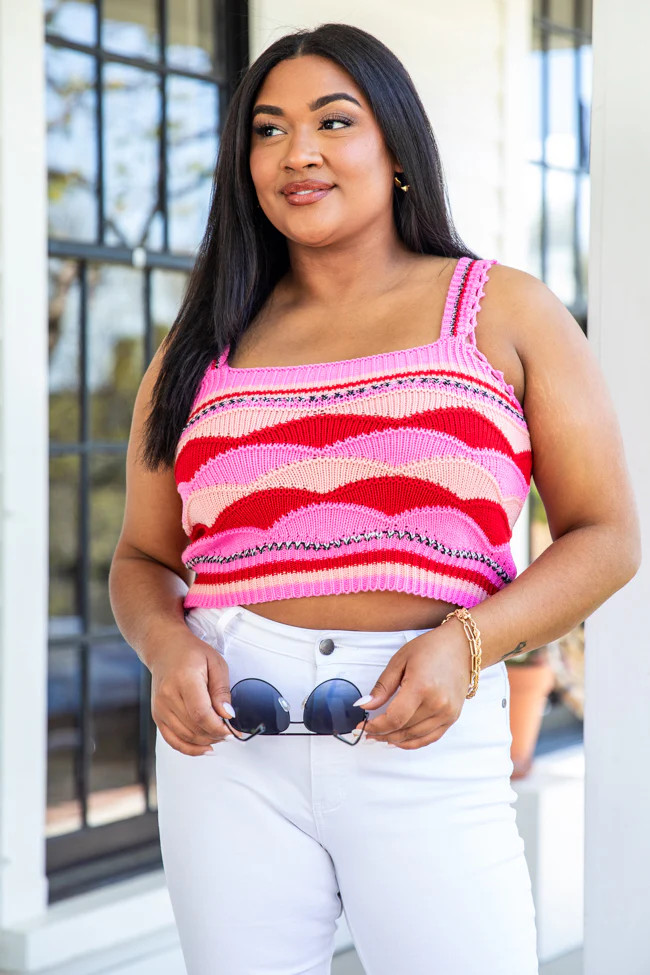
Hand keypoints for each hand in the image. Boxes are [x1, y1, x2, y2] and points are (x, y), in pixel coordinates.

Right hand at [150, 628, 243, 755]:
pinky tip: (205, 748)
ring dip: (206, 741)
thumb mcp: (215, 663)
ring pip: (186, 737)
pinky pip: (173, 740)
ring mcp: (160, 708)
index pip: (201, 714)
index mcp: (184, 680)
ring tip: (220, 736)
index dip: (218, 728)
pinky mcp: (158, 716)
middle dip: (216, 735)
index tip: (232, 730)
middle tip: (230, 732)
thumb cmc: (191, 653)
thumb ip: (222, 691)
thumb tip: (228, 715)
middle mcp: (168, 696)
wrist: (165, 649)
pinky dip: (190, 748)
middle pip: (194, 728)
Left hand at [353, 620, 472, 748]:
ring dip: (394, 740)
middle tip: (365, 733)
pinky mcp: (452, 717)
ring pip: (415, 737)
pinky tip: (399, 740)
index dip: (375, 726)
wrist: (461, 647)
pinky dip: (413, 742)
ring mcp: (447, 713)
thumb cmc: (431, 648)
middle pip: (403, 730)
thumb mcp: (400, 661)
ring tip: (379, 737)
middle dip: (380, 734)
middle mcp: (437, 703)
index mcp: (421, 687)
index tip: (362, 726)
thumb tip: (365, 705)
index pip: (394, 718)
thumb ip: (382, 687)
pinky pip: (430, 738)